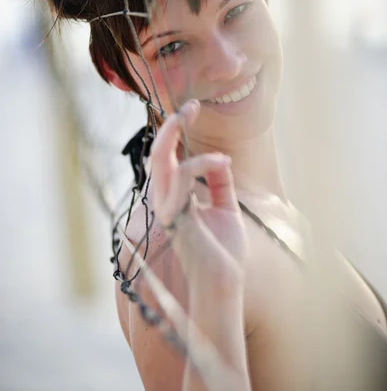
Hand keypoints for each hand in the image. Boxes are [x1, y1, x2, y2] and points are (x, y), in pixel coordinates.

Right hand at [151, 99, 247, 287]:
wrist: (223, 284)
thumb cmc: (223, 252)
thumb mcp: (226, 209)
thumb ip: (221, 184)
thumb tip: (221, 159)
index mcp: (174, 198)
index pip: (166, 159)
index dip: (174, 132)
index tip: (192, 109)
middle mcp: (165, 201)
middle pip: (156, 155)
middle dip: (170, 126)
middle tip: (190, 106)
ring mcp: (167, 209)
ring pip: (161, 161)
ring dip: (181, 138)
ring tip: (204, 128)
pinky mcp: (176, 217)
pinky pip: (181, 179)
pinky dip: (202, 163)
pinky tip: (223, 161)